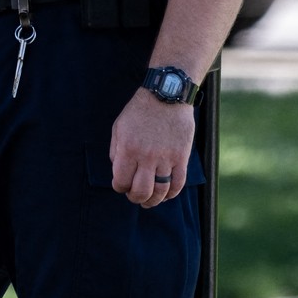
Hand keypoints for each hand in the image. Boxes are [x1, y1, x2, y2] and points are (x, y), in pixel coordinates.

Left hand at [109, 87, 194, 207]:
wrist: (166, 96)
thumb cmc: (139, 111)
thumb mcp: (119, 127)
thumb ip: (116, 150)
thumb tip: (118, 170)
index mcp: (128, 148)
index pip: (121, 181)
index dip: (119, 187)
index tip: (121, 186)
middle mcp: (146, 156)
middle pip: (141, 191)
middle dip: (135, 198)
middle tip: (135, 196)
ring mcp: (165, 158)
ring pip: (160, 191)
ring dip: (153, 201)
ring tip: (150, 201)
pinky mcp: (181, 157)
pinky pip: (178, 184)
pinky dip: (172, 194)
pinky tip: (166, 195)